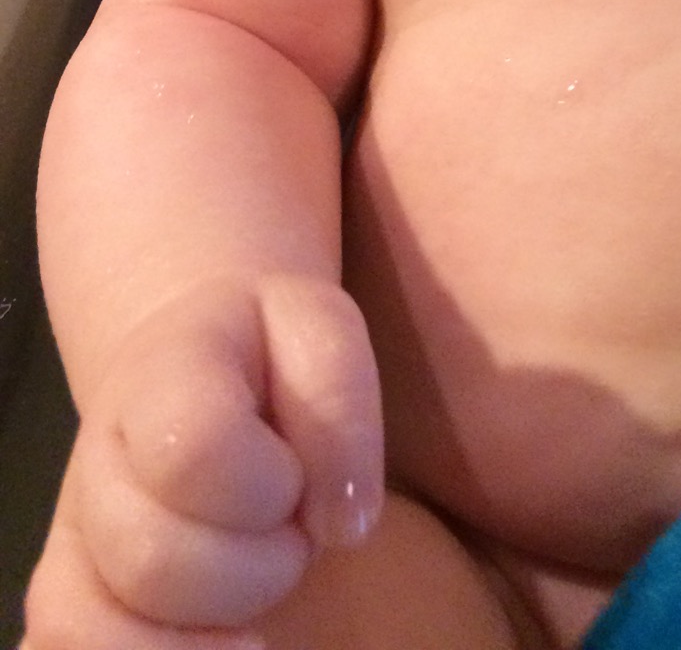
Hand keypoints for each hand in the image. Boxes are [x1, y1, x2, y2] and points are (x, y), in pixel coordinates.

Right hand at [23, 273, 382, 648]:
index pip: (195, 452)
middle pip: (152, 559)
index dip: (270, 485)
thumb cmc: (269, 346)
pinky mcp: (68, 590)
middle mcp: (96, 459)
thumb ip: (339, 408)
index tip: (302, 479)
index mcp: (159, 377)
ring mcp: (74, 532)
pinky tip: (220, 641)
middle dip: (257, 567)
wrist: (200, 354)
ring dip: (211, 629)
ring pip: (102, 625)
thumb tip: (344, 524)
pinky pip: (73, 648)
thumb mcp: (322, 331)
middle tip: (292, 532)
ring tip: (256, 584)